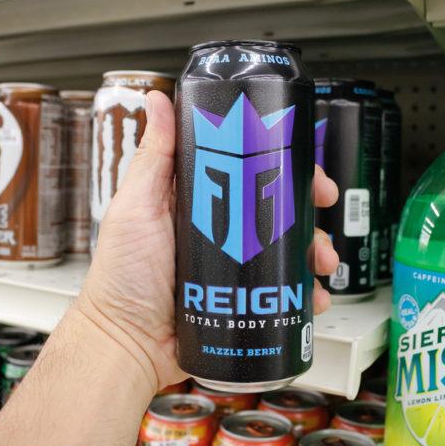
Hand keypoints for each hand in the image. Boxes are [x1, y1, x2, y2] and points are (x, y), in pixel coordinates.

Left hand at [76, 90, 339, 393]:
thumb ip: (153, 157)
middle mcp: (222, 229)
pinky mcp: (244, 301)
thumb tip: (158, 101)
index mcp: (200, 199)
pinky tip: (313, 297)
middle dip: (308, 207)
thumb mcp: (137, 206)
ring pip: (289, 250)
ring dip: (314, 251)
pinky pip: (284, 292)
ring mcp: (236, 266)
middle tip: (322, 209)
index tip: (303, 164)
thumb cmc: (122, 277)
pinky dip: (305, 292)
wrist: (127, 345)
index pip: (249, 168)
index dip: (282, 162)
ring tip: (320, 262)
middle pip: (278, 207)